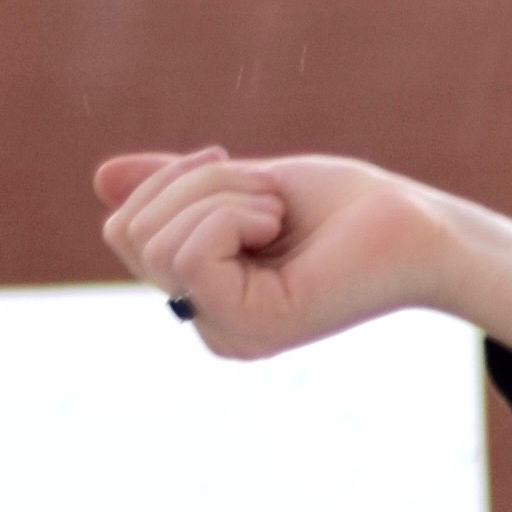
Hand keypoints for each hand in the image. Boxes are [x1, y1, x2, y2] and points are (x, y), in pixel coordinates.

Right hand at [92, 148, 511, 372]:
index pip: (123, 231)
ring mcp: (233, 334)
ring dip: (217, 193)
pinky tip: (278, 227)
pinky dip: (228, 215)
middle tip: (267, 198)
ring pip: (157, 241)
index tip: (242, 180)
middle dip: (192, 184)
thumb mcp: (236, 185)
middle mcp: (213, 326)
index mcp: (206, 297)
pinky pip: (189, 256)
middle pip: (130, 234)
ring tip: (278, 213)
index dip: (170, 182)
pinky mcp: (257, 329)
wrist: (412, 225)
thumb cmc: (341, 208)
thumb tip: (100, 178)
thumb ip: (174, 190)